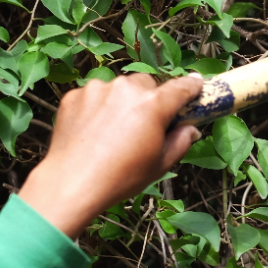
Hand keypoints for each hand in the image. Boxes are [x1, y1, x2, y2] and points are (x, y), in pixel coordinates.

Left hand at [18, 73, 203, 237]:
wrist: (70, 184)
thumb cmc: (120, 178)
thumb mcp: (159, 165)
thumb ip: (180, 142)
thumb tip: (190, 129)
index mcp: (153, 104)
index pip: (180, 87)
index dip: (191, 86)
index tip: (197, 84)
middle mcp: (125, 89)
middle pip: (146, 84)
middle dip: (148, 98)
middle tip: (143, 124)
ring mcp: (97, 90)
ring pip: (117, 88)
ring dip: (120, 102)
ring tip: (112, 132)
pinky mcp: (74, 96)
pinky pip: (93, 96)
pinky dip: (96, 108)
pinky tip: (92, 132)